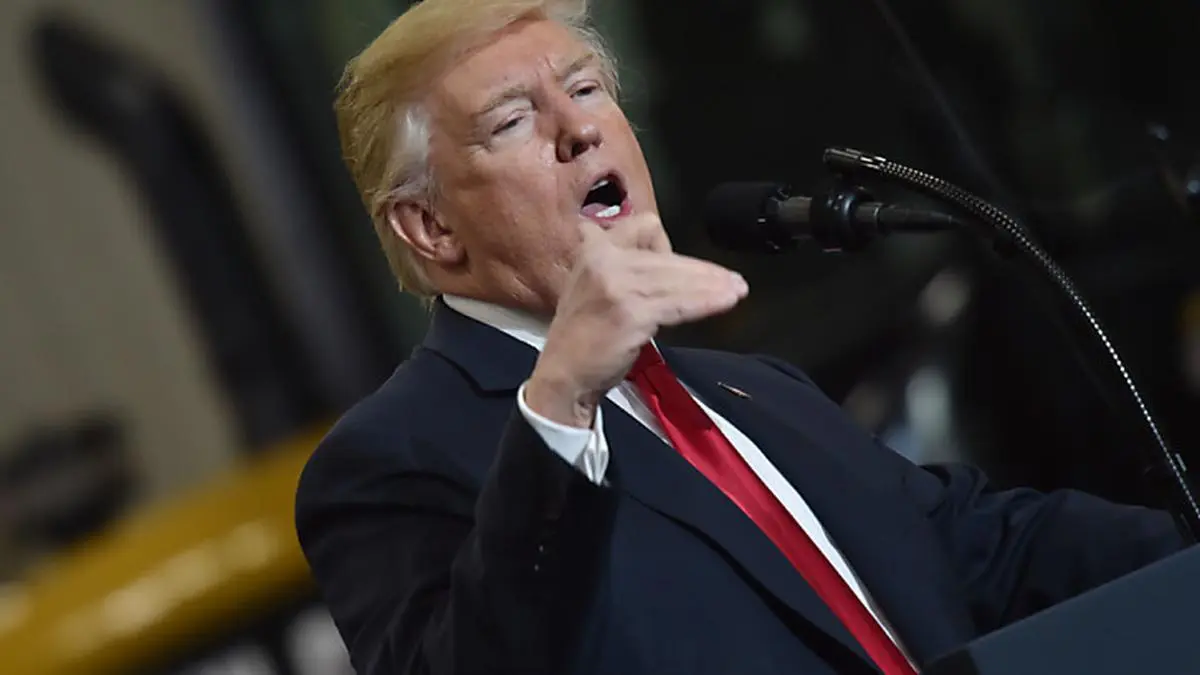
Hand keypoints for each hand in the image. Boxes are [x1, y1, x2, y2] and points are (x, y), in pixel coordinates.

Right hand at [524, 214, 748, 426]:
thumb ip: (625, 269)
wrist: (562, 376)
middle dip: (701, 270)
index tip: (678, 269)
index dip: (666, 245)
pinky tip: (725, 303)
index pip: (644, 226)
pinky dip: (706, 303)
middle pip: (667, 257)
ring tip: (736, 291)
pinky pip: (679, 303)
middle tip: (731, 280)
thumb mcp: (593, 288)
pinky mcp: (631, 311)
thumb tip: (673, 266)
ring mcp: (616, 284)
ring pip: (677, 279)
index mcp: (593, 249)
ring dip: (711, 286)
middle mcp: (603, 259)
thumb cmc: (582, 338)